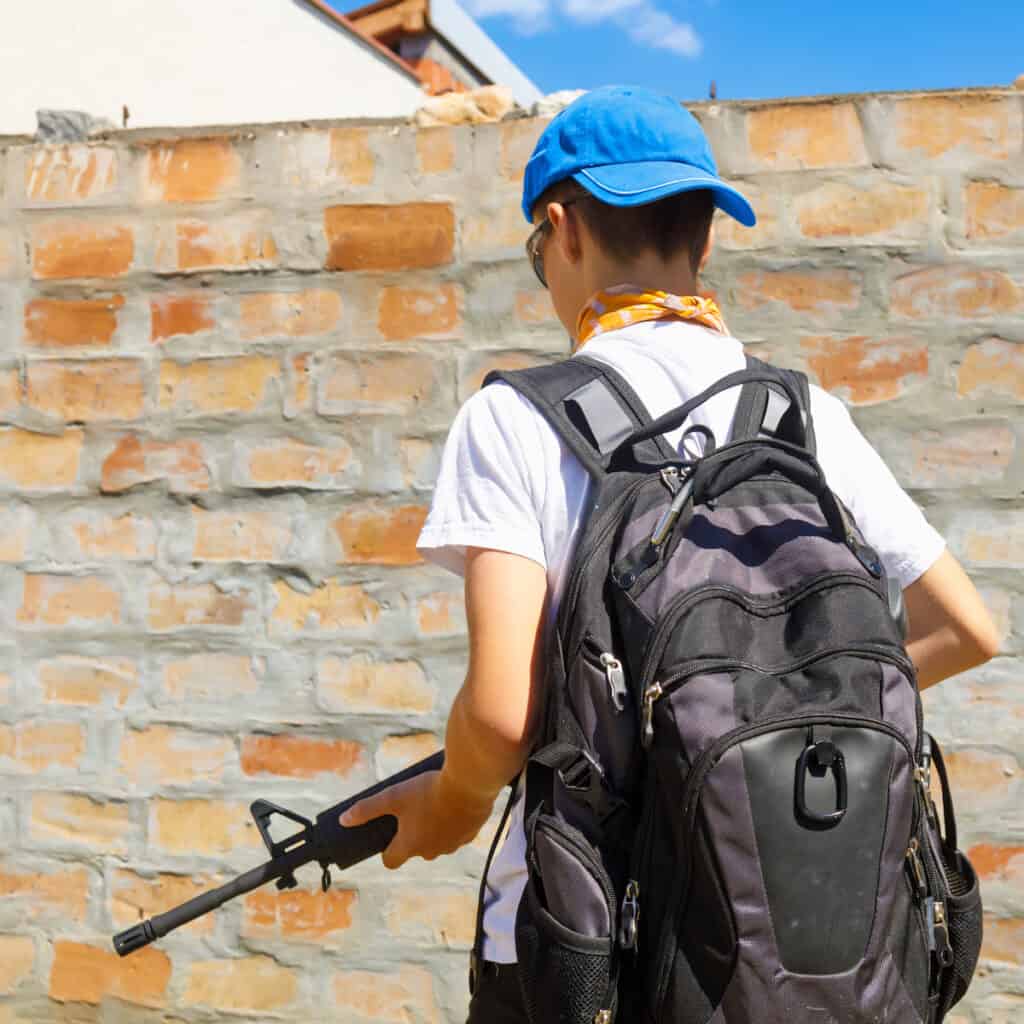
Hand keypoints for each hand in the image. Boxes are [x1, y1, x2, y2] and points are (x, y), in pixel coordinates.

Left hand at [340, 769, 494, 869]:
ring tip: (433, 803)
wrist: (469, 784)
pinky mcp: (469, 835)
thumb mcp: (393, 796)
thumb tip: (344, 820)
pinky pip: (457, 834)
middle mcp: (431, 851)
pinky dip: (453, 823)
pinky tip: (452, 804)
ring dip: (434, 828)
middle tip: (411, 810)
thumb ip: (367, 809)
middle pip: (415, 849)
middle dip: (412, 833)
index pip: (390, 861)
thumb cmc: (428, 790)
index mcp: (410, 845)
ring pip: (438, 842)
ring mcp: (452, 845)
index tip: (388, 835)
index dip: (386, 849)